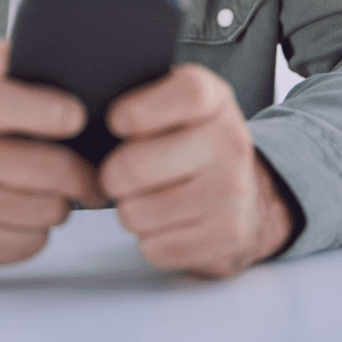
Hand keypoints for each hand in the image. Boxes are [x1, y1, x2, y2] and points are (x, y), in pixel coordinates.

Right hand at [0, 40, 103, 282]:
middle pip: (44, 168)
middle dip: (79, 172)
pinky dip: (35, 231)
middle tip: (86, 172)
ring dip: (58, 203)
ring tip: (42, 190)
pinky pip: (31, 242)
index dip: (47, 110)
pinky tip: (17, 215)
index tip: (77, 116)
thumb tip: (44, 49)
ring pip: (47, 209)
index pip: (0, 102)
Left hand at [100, 64, 294, 277]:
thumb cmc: (196, 149)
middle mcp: (230, 143)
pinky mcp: (227, 237)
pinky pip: (154, 248)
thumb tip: (89, 114)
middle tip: (121, 175)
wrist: (252, 200)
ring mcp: (232, 193)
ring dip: (131, 211)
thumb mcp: (183, 109)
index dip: (137, 110)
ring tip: (150, 200)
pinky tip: (169, 224)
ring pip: (135, 212)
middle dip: (112, 175)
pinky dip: (151, 240)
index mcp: (216, 102)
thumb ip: (146, 101)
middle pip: (133, 166)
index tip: (116, 122)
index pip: (184, 94)